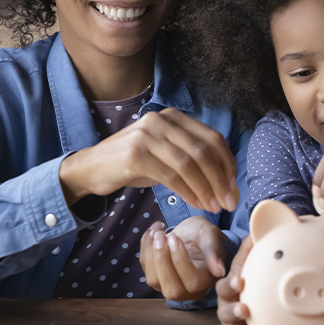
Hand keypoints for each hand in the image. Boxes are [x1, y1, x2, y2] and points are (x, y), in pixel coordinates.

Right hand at [58, 108, 237, 211]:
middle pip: (204, 150)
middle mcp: (161, 120)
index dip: (227, 163)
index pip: (212, 138)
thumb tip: (226, 181)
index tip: (233, 186)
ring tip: (214, 207)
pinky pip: (172, 176)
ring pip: (190, 163)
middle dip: (221, 179)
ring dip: (206, 188)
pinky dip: (188, 192)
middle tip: (229, 202)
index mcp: (173, 117)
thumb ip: (192, 159)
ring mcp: (147, 135)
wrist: (90, 168)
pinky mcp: (136, 154)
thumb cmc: (133, 164)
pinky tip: (196, 204)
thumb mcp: (165, 155)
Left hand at [138, 216, 225, 301]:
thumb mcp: (211, 236)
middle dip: (162, 261)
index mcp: (206, 281)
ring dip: (151, 253)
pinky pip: (145, 267)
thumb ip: (214, 251)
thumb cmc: (204, 235)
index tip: (175, 237)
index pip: (193, 282)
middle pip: (172, 290)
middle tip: (161, 236)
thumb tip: (219, 270)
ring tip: (157, 231)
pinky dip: (145, 247)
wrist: (192, 233)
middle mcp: (188, 290)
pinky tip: (154, 231)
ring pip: (153, 280)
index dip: (181, 261)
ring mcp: (169, 285)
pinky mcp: (155, 277)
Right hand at [215, 237, 259, 324]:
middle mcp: (227, 308)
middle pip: (225, 312)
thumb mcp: (249, 261)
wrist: (249, 293)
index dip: (231, 284)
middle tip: (245, 310)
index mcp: (229, 288)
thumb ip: (251, 248)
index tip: (240, 281)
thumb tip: (256, 229)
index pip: (225, 286)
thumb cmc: (249, 276)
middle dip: (234, 311)